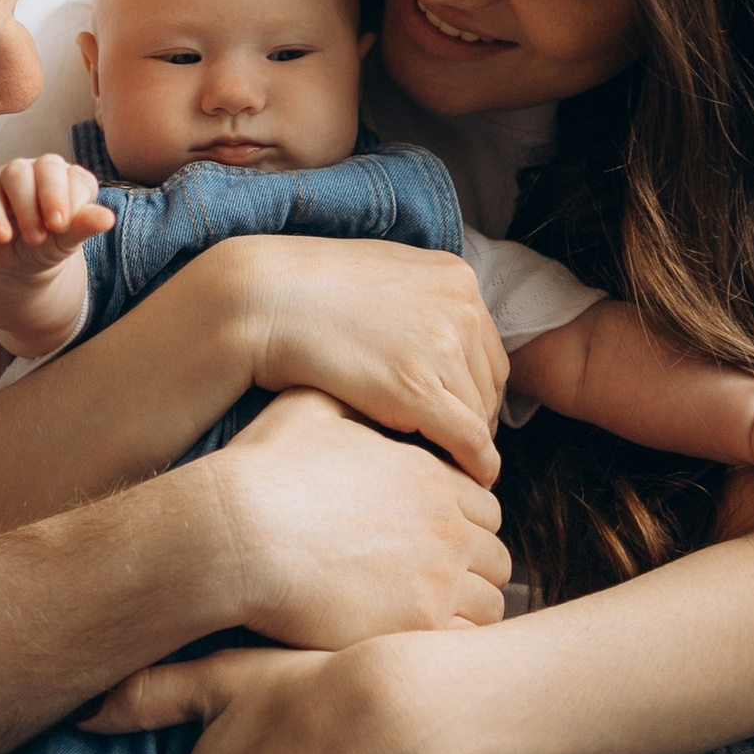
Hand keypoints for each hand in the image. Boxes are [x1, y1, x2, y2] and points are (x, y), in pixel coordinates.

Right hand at [0, 153, 115, 278]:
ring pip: (17, 175)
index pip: (77, 179)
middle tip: (55, 226)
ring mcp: (14, 177)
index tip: (67, 226)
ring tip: (34, 239)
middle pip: (48, 167)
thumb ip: (84, 226)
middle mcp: (44, 171)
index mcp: (71, 180)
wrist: (15, 262)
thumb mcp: (67, 240)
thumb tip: (108, 218)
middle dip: (52, 195)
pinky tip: (3, 237)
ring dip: (27, 208)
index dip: (74, 200)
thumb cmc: (48, 245)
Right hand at [209, 388, 506, 647]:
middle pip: (494, 555)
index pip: (485, 506)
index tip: (437, 544)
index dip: (464, 525)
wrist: (236, 536)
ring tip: (431, 617)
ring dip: (468, 608)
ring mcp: (438, 577)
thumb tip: (357, 388)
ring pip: (491, 601)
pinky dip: (452, 642)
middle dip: (472, 569)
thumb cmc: (262, 474)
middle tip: (438, 585)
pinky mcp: (420, 624)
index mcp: (428, 476)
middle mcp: (445, 525)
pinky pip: (467, 641)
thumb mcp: (307, 410)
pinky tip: (418, 640)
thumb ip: (348, 400)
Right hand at [212, 234, 507, 480]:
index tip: (459, 414)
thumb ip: (420, 300)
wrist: (264, 298)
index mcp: (456, 279)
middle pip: (489, 385)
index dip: (475, 389)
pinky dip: (476, 465)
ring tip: (443, 463)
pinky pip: (470, 441)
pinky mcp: (418, 390)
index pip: (488, 350)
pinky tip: (468, 478)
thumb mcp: (383, 275)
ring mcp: (443, 348)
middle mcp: (460, 308)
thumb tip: (434, 337)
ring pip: (481, 416)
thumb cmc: (308, 291)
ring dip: (467, 443)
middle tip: (452, 447)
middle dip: (474, 418)